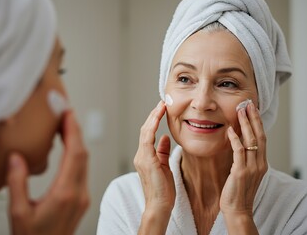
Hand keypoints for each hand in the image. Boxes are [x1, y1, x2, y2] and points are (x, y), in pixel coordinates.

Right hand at [7, 110, 88, 234]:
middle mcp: (79, 193)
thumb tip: (16, 157)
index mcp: (65, 193)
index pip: (75, 154)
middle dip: (76, 131)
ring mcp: (83, 197)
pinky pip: (83, 171)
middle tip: (65, 113)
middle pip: (83, 154)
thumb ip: (17, 183)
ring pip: (85, 162)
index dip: (73, 130)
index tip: (67, 113)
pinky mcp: (81, 200)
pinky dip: (77, 154)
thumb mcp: (18, 212)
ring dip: (77, 142)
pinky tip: (68, 148)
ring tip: (66, 126)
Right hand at [134, 101, 174, 233]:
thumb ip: (163, 151)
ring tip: (161, 106)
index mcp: (144, 157)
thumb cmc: (163, 190)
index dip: (154, 120)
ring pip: (145, 131)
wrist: (159, 205)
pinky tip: (159, 116)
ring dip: (153, 117)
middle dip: (153, 115)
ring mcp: (141, 157)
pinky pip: (148, 138)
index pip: (148, 134)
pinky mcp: (146, 159)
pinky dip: (153, 125)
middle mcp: (140, 155)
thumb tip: (166, 137)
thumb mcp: (165, 166)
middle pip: (144, 130)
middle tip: (162, 102)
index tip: (162, 109)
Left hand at [220, 101, 266, 233]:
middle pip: (259, 136)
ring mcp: (251, 168)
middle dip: (253, 118)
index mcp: (261, 163)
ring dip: (245, 124)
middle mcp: (259, 164)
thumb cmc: (238, 192)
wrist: (238, 211)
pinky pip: (239, 152)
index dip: (257, 123)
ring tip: (240, 110)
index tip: (252, 109)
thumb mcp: (244, 172)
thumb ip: (245, 159)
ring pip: (251, 141)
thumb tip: (239, 143)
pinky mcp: (240, 172)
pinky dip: (235, 139)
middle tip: (248, 103)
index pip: (261, 138)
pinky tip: (230, 130)